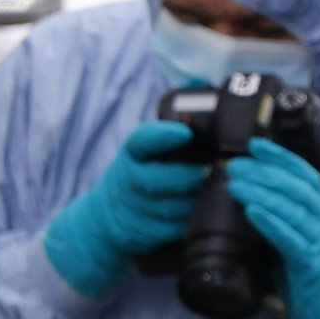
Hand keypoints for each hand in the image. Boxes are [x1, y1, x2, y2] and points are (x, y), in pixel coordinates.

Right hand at [40, 122, 202, 300]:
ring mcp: (133, 210)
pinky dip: (192, 222)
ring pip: (170, 208)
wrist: (104, 219)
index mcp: (131, 154)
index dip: (162, 136)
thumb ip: (171, 119)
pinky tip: (205, 213)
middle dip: (186, 177)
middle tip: (210, 171)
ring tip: (214, 191)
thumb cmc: (139, 173)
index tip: (184, 132)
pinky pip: (173, 230)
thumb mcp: (145, 147)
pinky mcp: (142, 234)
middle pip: (156, 181)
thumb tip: (198, 84)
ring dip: (195, 201)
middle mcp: (127, 181)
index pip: (141, 141)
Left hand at [221, 139, 319, 318]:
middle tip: (237, 161)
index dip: (282, 159)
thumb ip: (279, 240)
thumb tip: (252, 220)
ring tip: (236, 183)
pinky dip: (272, 222)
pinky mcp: (316, 269)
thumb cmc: (318, 301)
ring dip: (264, 191)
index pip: (306, 180)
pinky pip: (293, 240)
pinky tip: (253, 211)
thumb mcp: (292, 262)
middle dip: (267, 169)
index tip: (256, 146)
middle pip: (300, 186)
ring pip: (296, 208)